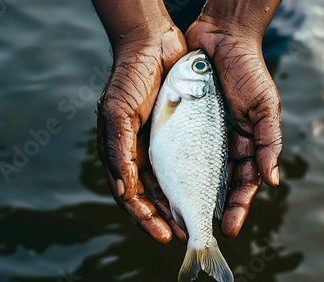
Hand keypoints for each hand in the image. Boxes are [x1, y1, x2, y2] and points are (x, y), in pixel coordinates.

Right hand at [94, 0, 187, 242]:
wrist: (151, 43)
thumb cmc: (129, 77)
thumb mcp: (118, 113)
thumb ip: (120, 151)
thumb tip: (124, 190)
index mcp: (121, 152)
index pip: (131, 195)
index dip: (146, 217)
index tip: (165, 234)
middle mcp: (140, 152)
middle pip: (152, 194)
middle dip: (166, 217)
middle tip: (186, 234)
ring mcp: (159, 143)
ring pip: (170, 182)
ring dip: (181, 202)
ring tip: (198, 220)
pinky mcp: (178, 132)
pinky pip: (186, 161)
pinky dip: (193, 178)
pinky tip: (205, 190)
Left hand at [186, 0, 282, 237]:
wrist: (220, 38)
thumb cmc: (248, 70)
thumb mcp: (264, 105)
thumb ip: (269, 141)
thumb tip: (272, 180)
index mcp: (247, 144)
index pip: (244, 184)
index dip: (238, 207)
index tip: (228, 228)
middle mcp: (225, 145)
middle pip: (218, 185)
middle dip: (211, 210)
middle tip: (199, 232)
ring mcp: (203, 137)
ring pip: (196, 174)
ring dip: (189, 197)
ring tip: (179, 220)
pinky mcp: (183, 126)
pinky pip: (177, 153)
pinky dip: (173, 172)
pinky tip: (164, 188)